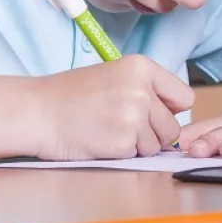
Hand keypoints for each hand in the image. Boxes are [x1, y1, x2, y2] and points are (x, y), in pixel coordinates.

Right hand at [33, 55, 193, 160]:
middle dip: (154, 132)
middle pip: (173, 126)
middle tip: (124, 125)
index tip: (152, 112)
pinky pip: (137, 155)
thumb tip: (179, 113)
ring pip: (157, 144)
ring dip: (138, 144)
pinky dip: (122, 153)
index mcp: (143, 67)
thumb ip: (150, 89)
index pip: (184, 98)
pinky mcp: (123, 142)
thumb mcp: (116, 75)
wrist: (36, 112)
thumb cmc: (72, 95)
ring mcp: (134, 116)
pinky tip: (101, 140)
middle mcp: (143, 90)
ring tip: (109, 130)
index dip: (170, 110)